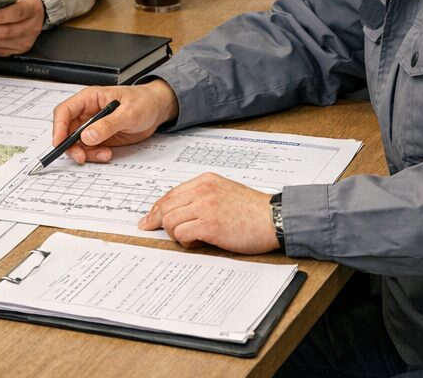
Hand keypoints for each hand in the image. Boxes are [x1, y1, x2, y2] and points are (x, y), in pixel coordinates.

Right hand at [50, 80, 177, 163]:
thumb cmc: (144, 102)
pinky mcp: (101, 137)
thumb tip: (87, 135)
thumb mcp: (128, 112)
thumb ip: (108, 124)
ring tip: (103, 155)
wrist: (158, 109)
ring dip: (86, 153)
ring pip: (78, 142)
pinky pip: (90, 149)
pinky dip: (95, 155)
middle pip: (67, 130)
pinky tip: (107, 154)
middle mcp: (89, 112)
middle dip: (71, 145)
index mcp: (90, 98)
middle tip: (81, 156)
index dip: (58, 127)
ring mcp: (94, 126)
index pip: (65, 111)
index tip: (60, 143)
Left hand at [139, 173, 278, 253]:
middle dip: (157, 221)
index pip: (171, 194)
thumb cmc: (251, 209)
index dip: (157, 208)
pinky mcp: (210, 225)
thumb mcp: (223, 191)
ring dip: (174, 233)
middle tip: (153, 230)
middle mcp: (202, 190)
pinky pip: (182, 233)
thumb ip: (202, 196)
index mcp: (204, 181)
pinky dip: (184, 241)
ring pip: (170, 220)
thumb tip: (180, 211)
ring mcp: (205, 207)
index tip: (150, 219)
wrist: (273, 218)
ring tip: (188, 238)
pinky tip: (197, 242)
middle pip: (166, 206)